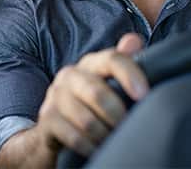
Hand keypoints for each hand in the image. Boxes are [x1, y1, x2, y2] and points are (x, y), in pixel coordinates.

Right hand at [34, 33, 147, 156]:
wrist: (54, 126)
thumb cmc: (91, 102)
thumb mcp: (108, 82)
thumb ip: (123, 62)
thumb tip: (134, 40)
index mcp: (90, 63)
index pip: (112, 59)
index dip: (129, 74)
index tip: (144, 95)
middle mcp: (70, 75)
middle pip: (97, 93)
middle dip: (117, 114)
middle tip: (128, 128)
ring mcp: (55, 96)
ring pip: (87, 120)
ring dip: (105, 135)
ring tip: (114, 140)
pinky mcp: (46, 119)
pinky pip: (74, 137)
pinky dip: (91, 147)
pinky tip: (98, 149)